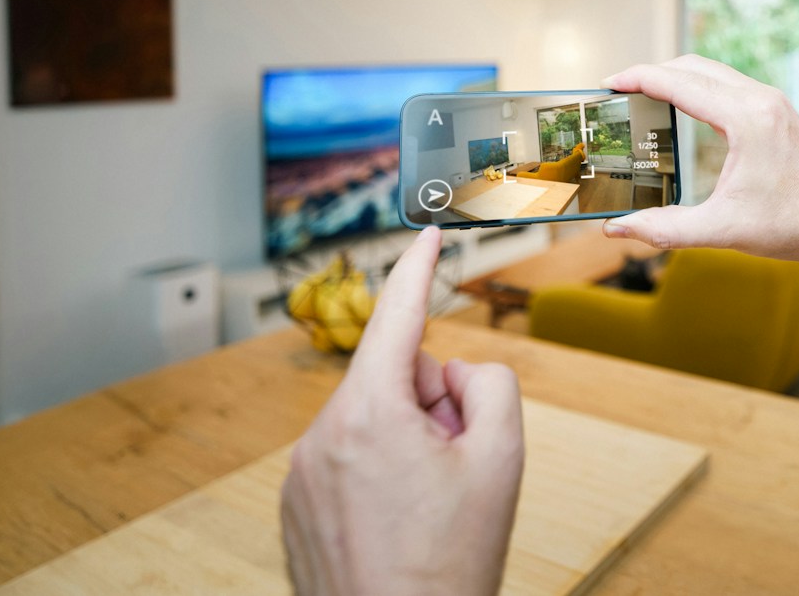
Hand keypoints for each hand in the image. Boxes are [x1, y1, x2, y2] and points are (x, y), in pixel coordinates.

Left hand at [281, 226, 524, 595]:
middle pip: (395, 377)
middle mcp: (322, 435)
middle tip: (459, 464)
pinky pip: (349, 459)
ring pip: (373, 420)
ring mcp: (301, 475)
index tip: (427, 234)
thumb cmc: (452, 562)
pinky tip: (400, 524)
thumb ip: (489, 384)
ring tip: (428, 508)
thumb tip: (453, 374)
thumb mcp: (503, 458)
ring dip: (409, 443)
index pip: (397, 317)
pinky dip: (380, 474)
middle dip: (434, 402)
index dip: (418, 269)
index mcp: (369, 412)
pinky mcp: (296, 507)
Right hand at [602, 56, 798, 269]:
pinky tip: (681, 107)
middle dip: (652, 73)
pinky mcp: (776, 112)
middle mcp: (760, 99)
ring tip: (642, 96)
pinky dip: (697, 88)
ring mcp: (771, 102)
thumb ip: (666, 228)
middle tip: (617, 91)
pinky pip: (728, 85)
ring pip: (712, 73)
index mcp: (747, 118)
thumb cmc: (797, 226)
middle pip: (693, 67)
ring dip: (675, 77)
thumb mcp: (724, 230)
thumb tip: (620, 228)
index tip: (608, 84)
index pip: (680, 82)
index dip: (639, 79)